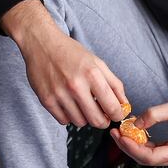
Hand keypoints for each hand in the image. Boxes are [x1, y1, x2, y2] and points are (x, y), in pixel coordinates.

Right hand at [3, 0, 127, 127]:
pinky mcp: (46, 100)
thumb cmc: (72, 53)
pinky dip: (69, 116)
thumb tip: (125, 106)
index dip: (118, 115)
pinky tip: (68, 104)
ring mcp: (59, 94)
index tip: (116, 114)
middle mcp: (76, 86)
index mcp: (92, 74)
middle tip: (102, 115)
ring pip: (80, 123)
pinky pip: (64, 121)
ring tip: (82, 104)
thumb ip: (114, 84)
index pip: (112, 107)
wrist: (42, 44)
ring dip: (85, 117)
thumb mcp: (97, 63)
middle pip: (97, 121)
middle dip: (103, 121)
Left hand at [112, 98, 167, 167]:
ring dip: (133, 146)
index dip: (132, 148)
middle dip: (128, 147)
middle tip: (115, 134)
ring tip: (121, 133)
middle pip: (146, 160)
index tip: (120, 136)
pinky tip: (133, 134)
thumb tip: (135, 123)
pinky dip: (142, 144)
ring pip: (148, 158)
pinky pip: (153, 152)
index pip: (150, 157)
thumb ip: (154, 114)